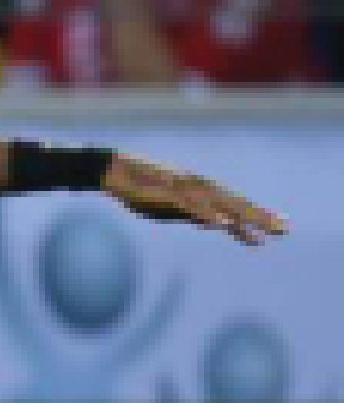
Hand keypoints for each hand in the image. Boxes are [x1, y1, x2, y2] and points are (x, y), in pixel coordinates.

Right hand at [104, 154, 286, 244]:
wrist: (117, 170)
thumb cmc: (141, 188)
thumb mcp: (173, 206)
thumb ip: (195, 214)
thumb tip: (214, 223)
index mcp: (202, 192)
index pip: (236, 205)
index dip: (257, 215)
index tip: (277, 226)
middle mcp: (200, 189)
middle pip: (236, 204)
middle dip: (261, 217)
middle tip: (285, 229)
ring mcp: (187, 191)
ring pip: (220, 206)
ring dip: (243, 218)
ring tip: (264, 232)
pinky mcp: (171, 195)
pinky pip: (194, 207)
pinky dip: (210, 215)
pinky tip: (224, 224)